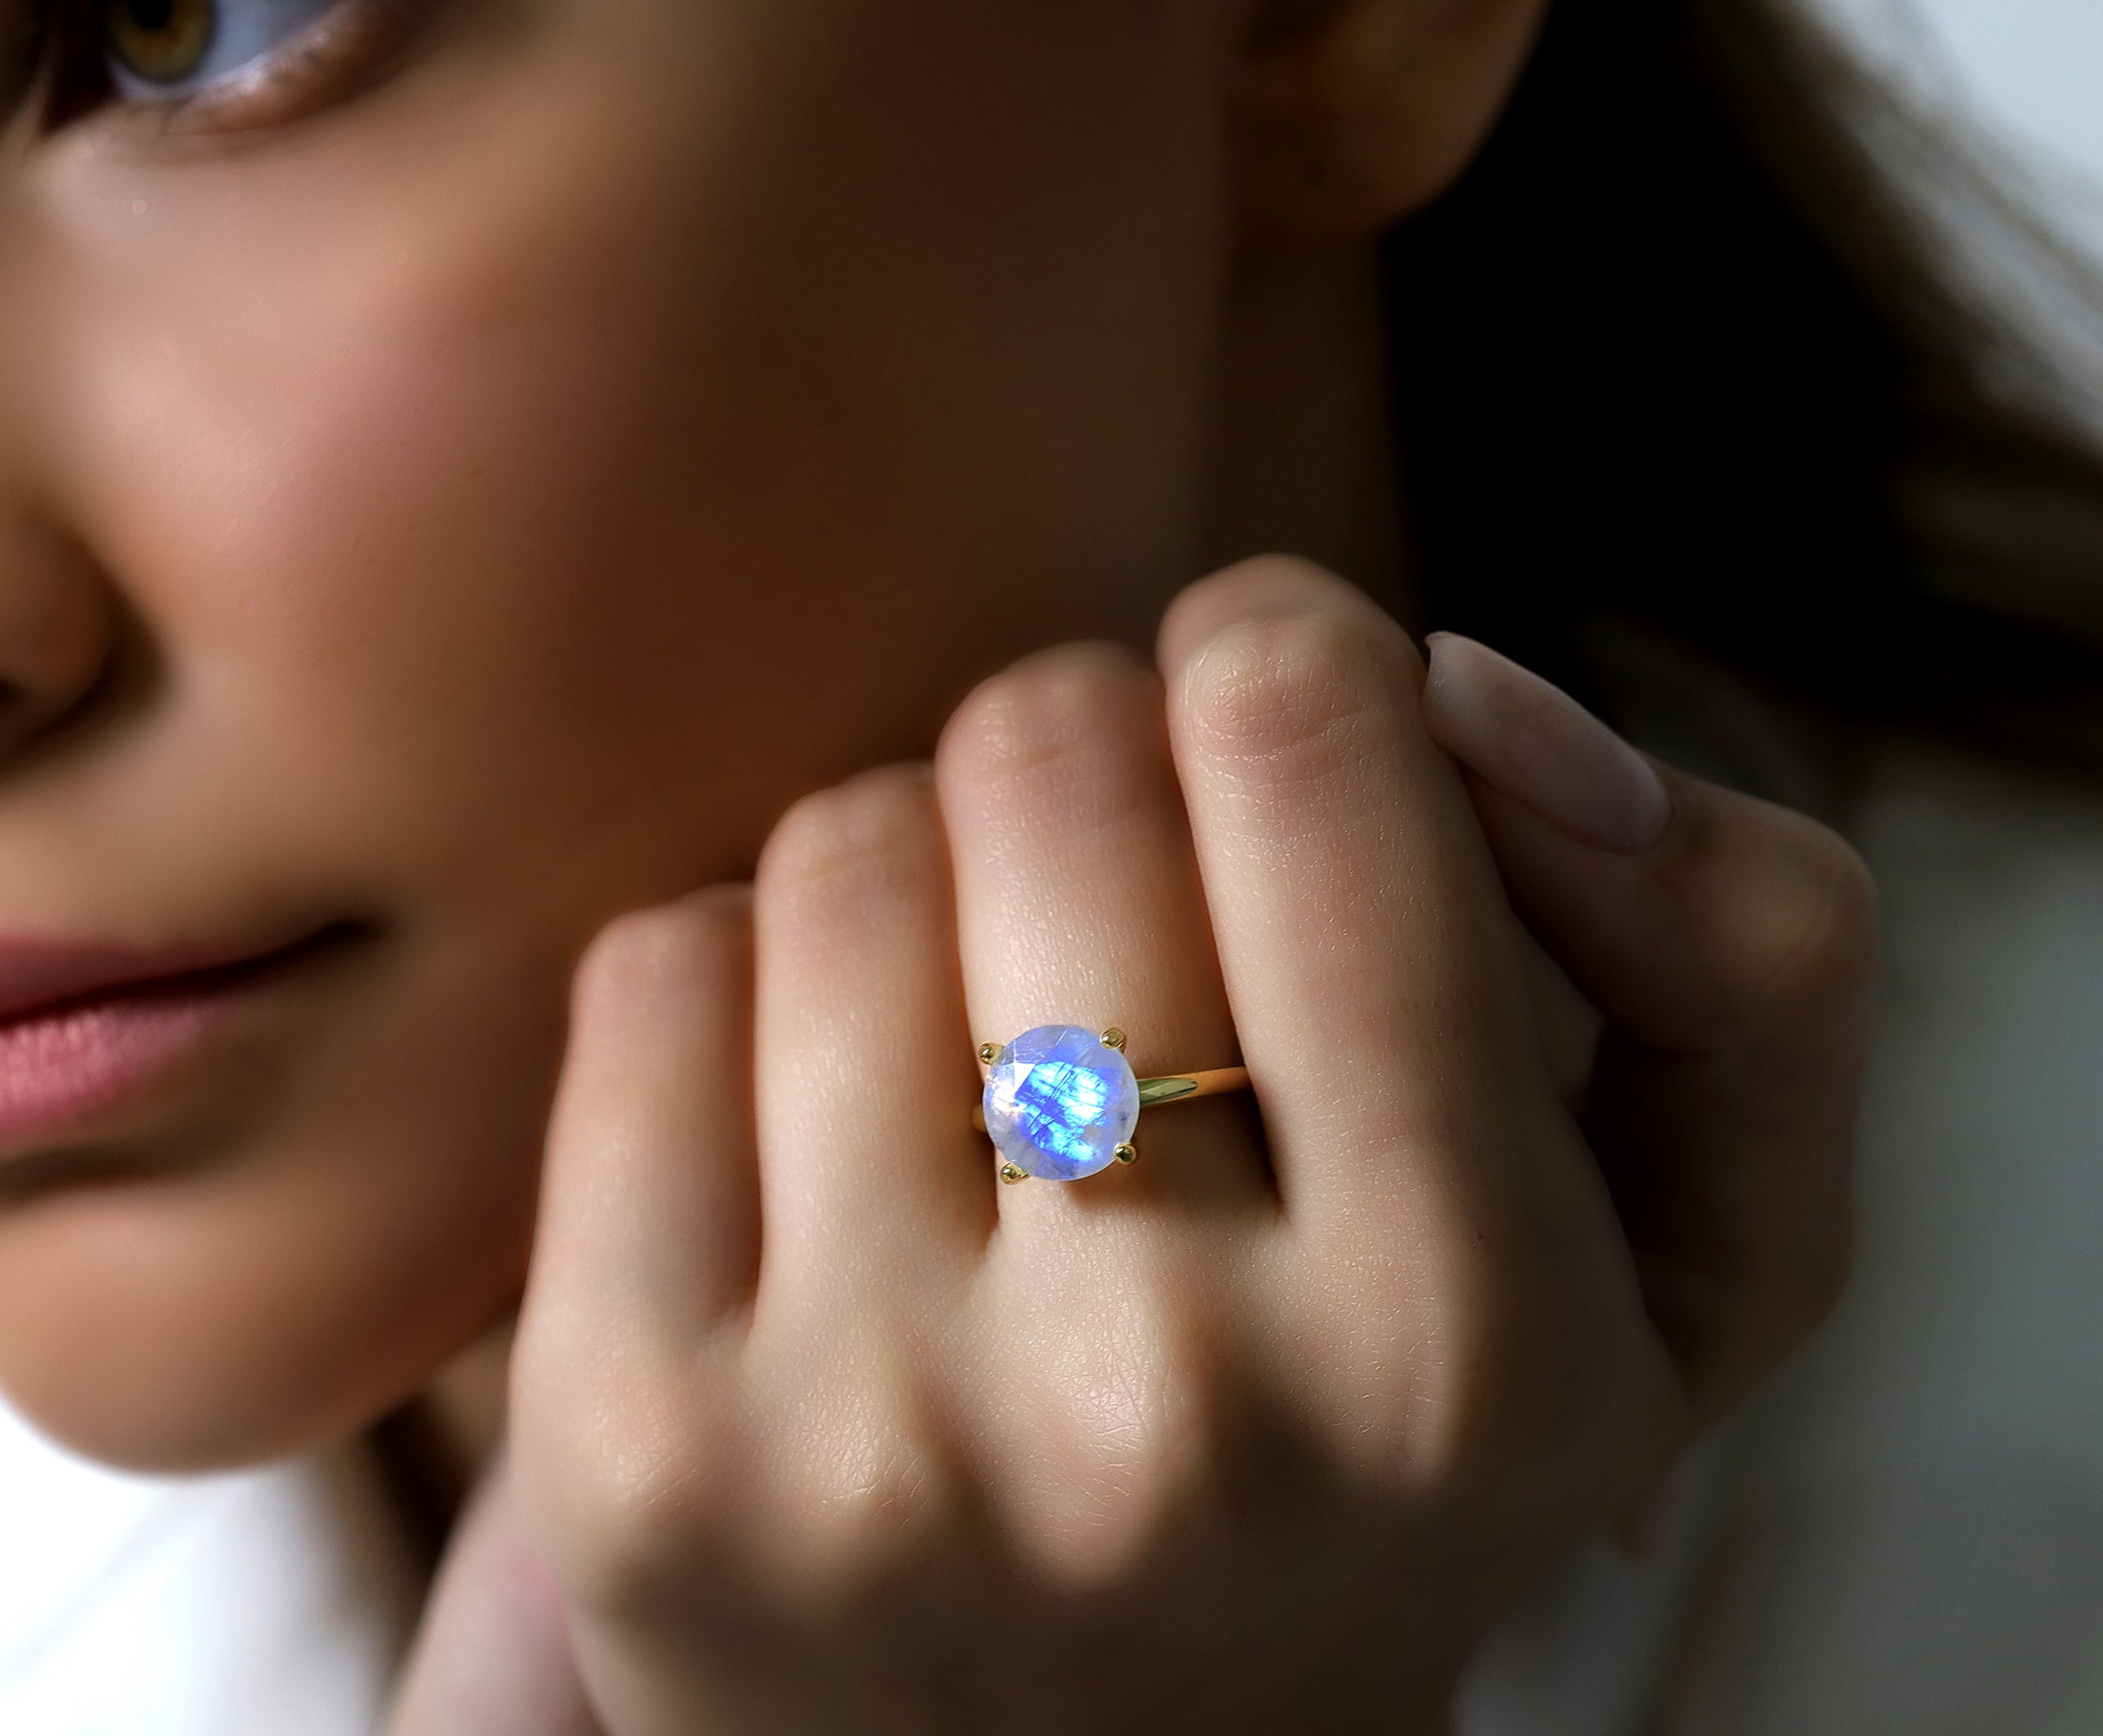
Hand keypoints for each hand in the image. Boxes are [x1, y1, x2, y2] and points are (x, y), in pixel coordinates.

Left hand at [397, 558, 1870, 1733]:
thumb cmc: (1373, 1476)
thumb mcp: (1685, 1270)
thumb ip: (1733, 950)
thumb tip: (1460, 683)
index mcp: (1464, 1339)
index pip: (1295, 727)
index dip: (1273, 665)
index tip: (1266, 754)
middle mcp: (1166, 1407)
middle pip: (1041, 747)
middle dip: (1087, 785)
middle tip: (1119, 947)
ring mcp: (867, 1438)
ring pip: (843, 846)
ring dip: (920, 898)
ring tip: (981, 1085)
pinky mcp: (630, 1441)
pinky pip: (652, 969)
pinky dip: (740, 999)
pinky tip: (821, 1160)